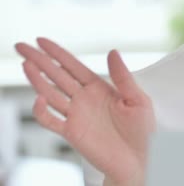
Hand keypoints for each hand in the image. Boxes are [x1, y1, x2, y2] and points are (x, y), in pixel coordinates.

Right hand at [15, 38, 155, 184]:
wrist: (139, 160)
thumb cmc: (142, 131)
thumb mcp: (138, 100)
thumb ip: (123, 77)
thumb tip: (113, 52)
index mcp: (100, 88)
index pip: (74, 66)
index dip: (57, 53)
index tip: (41, 41)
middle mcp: (85, 99)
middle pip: (57, 75)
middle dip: (40, 60)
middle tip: (23, 46)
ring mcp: (76, 115)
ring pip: (50, 93)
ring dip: (37, 79)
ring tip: (26, 64)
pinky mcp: (72, 132)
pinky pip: (51, 120)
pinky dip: (42, 111)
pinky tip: (40, 98)